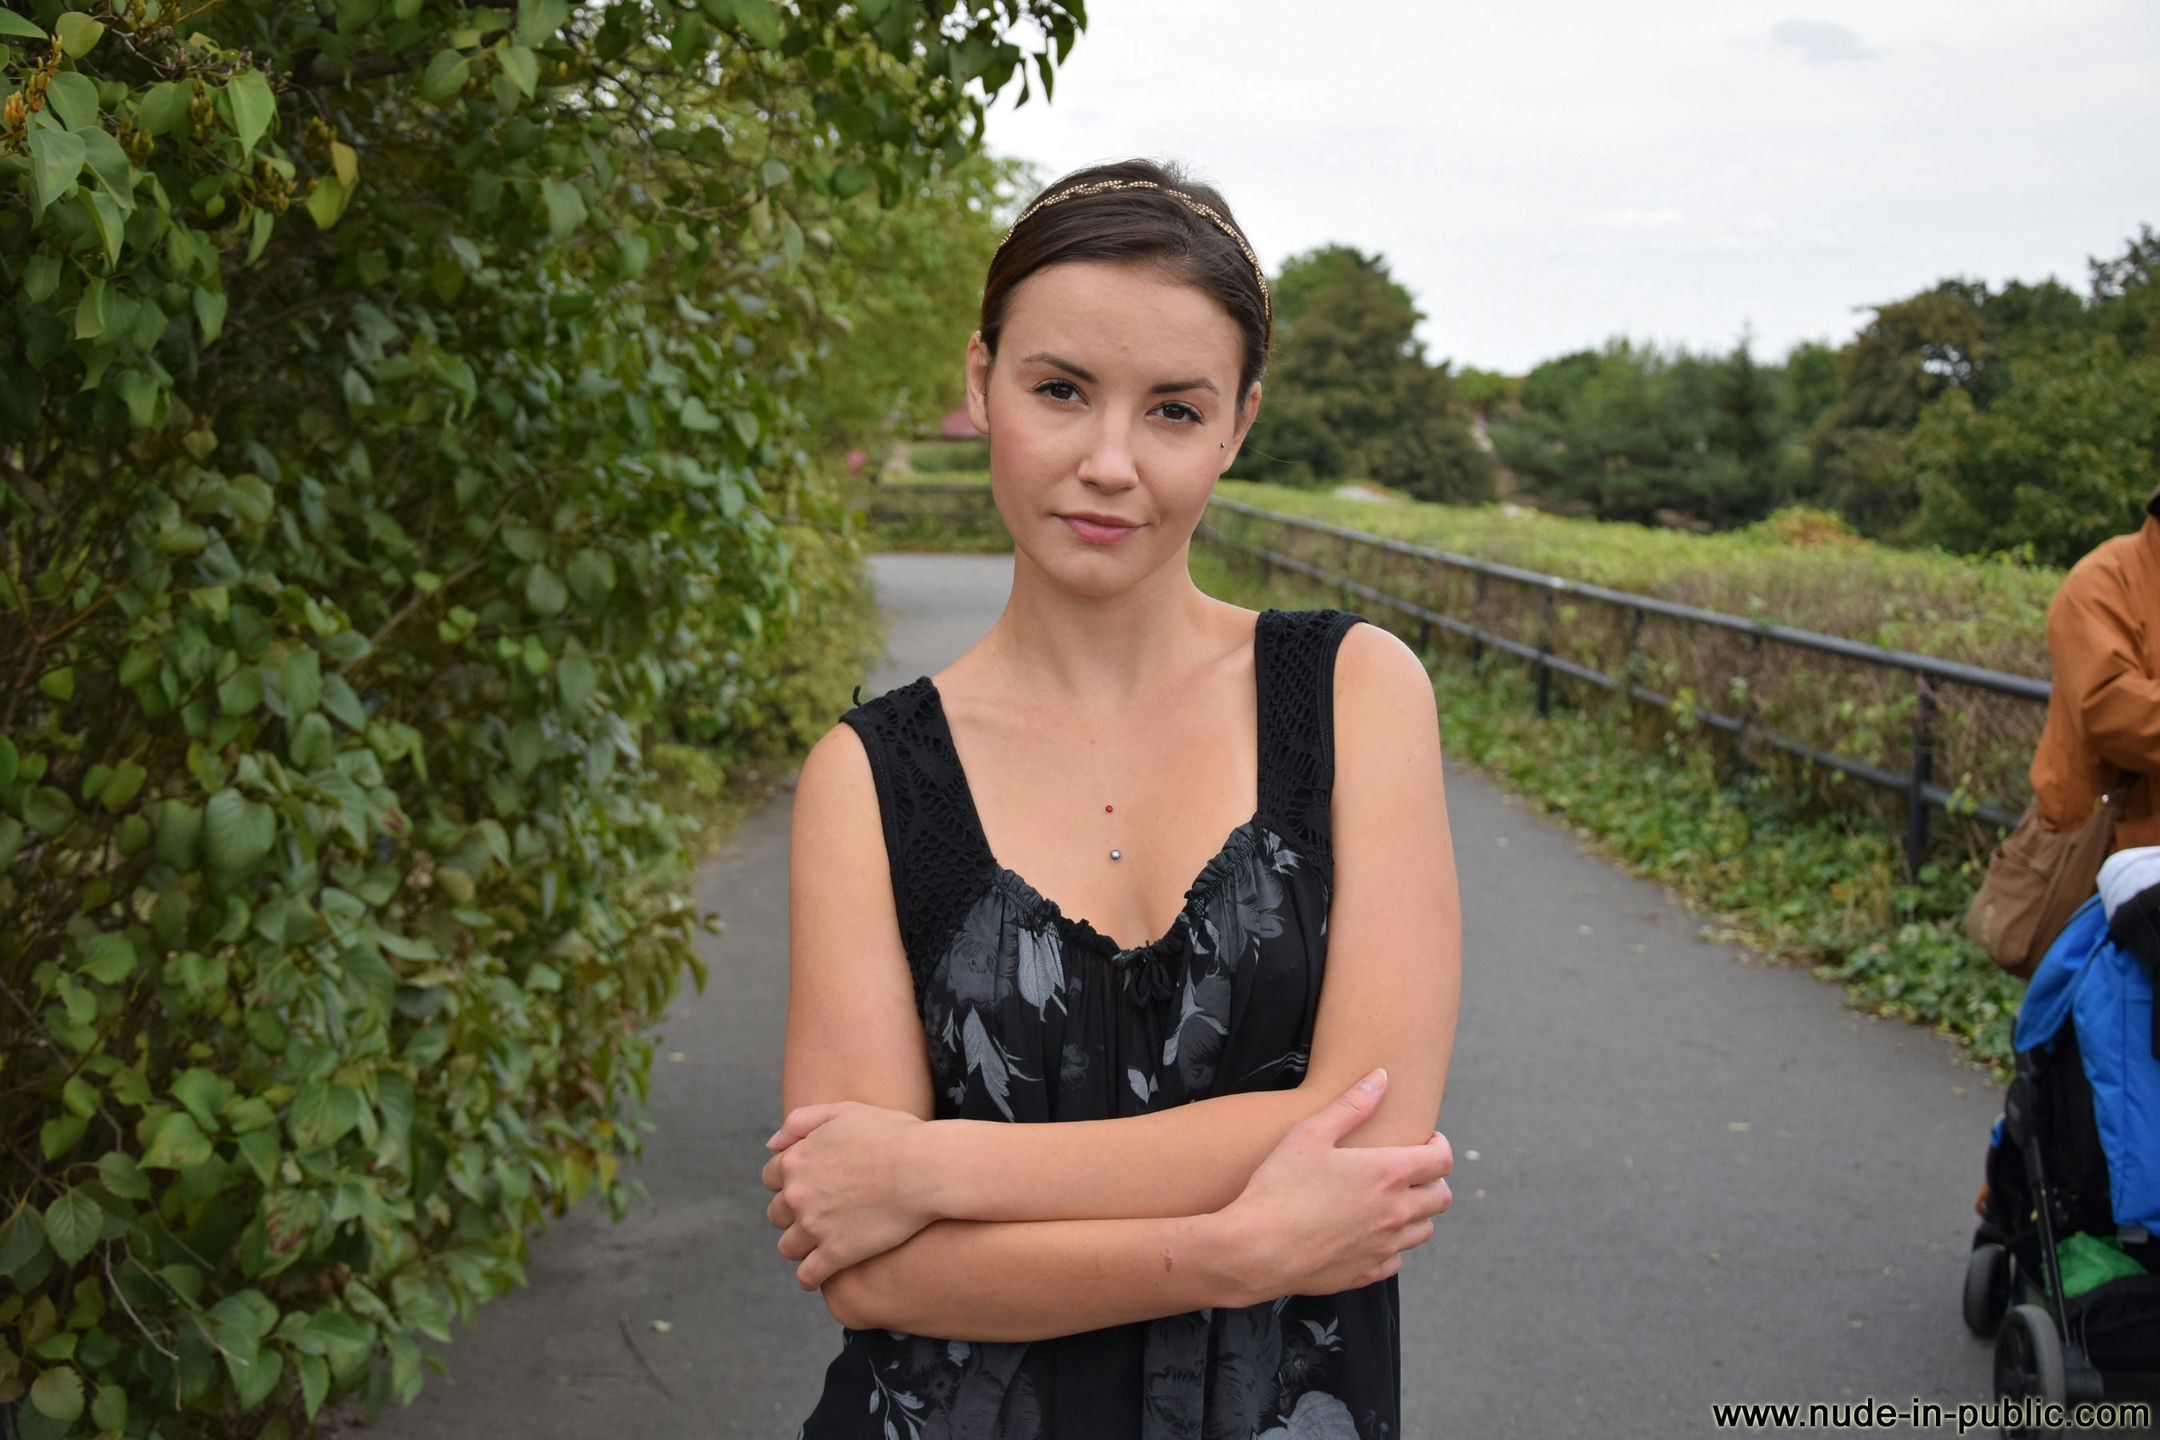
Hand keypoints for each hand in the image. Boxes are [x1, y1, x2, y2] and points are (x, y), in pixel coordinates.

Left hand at [762, 1101, 938, 1289]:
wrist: (925, 1168)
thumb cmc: (893, 1135)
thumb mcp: (844, 1111)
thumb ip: (802, 1121)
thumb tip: (772, 1145)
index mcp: (797, 1159)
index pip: (771, 1177)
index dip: (788, 1181)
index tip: (808, 1185)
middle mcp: (798, 1194)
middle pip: (776, 1213)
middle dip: (793, 1214)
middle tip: (819, 1213)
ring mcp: (815, 1226)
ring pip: (788, 1247)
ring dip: (800, 1246)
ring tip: (820, 1244)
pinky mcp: (836, 1253)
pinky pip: (807, 1276)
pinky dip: (811, 1277)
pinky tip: (823, 1273)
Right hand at [1219, 1068, 1452, 1299]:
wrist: (1255, 1250)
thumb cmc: (1279, 1187)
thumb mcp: (1310, 1134)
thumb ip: (1351, 1105)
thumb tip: (1381, 1077)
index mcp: (1387, 1173)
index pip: (1442, 1160)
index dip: (1440, 1146)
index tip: (1425, 1141)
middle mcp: (1395, 1212)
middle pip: (1441, 1198)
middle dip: (1433, 1180)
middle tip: (1410, 1171)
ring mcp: (1383, 1247)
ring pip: (1424, 1231)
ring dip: (1416, 1214)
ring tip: (1391, 1201)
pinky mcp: (1366, 1273)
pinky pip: (1397, 1261)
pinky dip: (1392, 1245)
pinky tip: (1369, 1233)